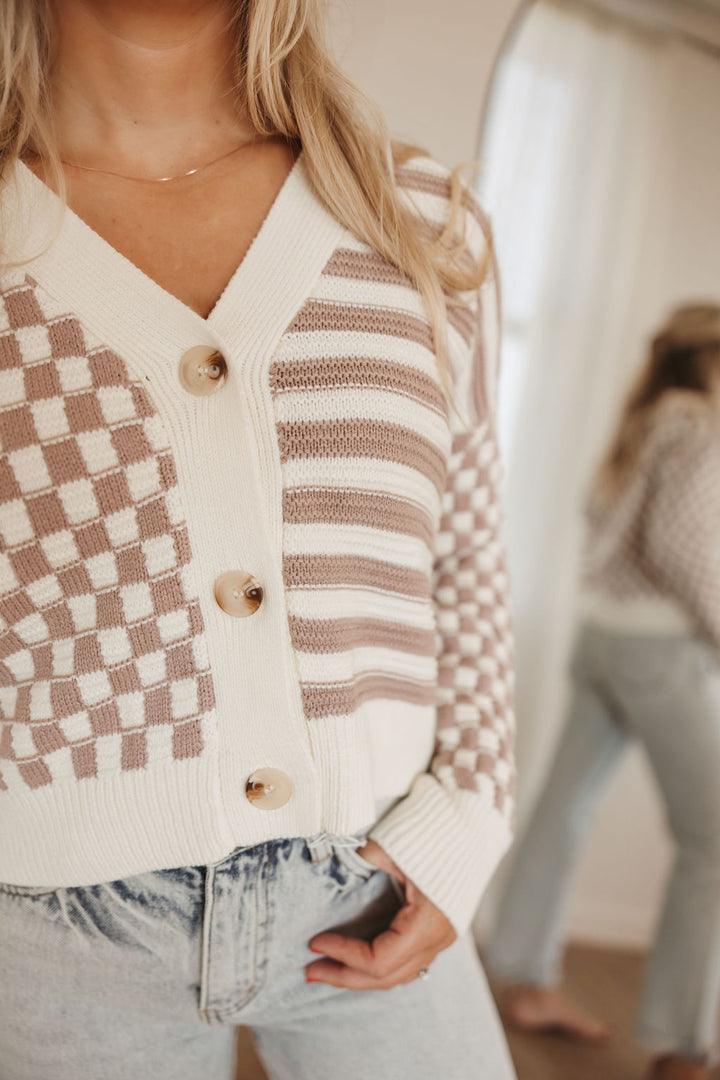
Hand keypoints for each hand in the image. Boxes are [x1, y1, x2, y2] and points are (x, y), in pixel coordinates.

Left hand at [306, 840, 456, 989]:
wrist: (472, 827)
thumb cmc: (435, 833)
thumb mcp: (396, 844)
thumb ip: (367, 857)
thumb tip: (337, 861)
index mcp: (427, 922)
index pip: (379, 959)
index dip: (345, 954)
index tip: (316, 941)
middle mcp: (436, 939)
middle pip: (385, 976)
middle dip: (344, 975)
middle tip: (309, 971)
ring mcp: (440, 939)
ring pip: (396, 975)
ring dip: (359, 975)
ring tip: (326, 969)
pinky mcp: (437, 932)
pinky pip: (405, 962)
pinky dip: (378, 965)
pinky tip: (357, 960)